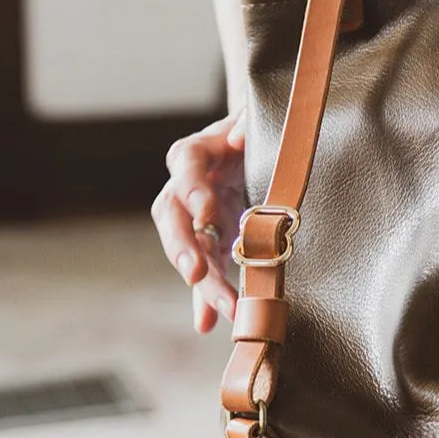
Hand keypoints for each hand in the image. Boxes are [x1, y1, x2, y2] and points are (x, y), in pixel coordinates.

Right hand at [151, 110, 245, 332]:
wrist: (264, 143)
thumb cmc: (260, 125)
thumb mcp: (258, 115)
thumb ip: (249, 121)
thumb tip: (238, 136)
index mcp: (198, 150)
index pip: (184, 163)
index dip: (191, 187)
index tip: (206, 210)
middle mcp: (188, 186)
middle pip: (174, 216)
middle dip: (183, 246)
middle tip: (195, 272)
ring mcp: (198, 217)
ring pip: (190, 250)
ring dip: (202, 282)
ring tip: (223, 308)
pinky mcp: (213, 239)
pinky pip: (206, 271)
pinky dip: (208, 297)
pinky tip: (210, 322)